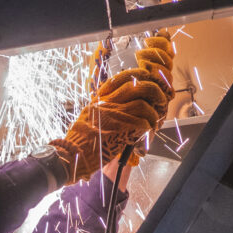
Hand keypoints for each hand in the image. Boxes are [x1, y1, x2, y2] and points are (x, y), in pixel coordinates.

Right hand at [51, 31, 174, 180]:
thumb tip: (121, 108)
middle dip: (155, 91)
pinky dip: (149, 129)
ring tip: (154, 123)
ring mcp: (114, 115)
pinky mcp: (121, 129)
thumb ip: (103, 110)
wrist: (72, 156)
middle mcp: (107, 103)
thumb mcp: (88, 118)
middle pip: (138, 84)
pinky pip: (143, 123)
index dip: (140, 77)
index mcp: (99, 99)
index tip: (148, 82)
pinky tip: (146, 135)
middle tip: (161, 100)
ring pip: (144, 103)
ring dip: (154, 114)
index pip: (123, 77)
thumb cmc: (79, 142)